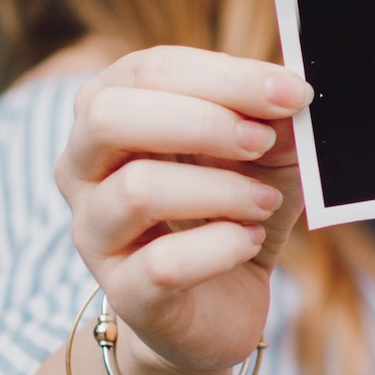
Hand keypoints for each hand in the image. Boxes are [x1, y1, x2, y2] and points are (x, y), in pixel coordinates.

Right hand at [55, 46, 312, 374]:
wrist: (220, 305)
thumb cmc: (233, 208)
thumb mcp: (265, 153)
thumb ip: (274, 118)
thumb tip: (292, 92)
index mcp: (110, 113)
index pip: (148, 70)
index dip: (226, 76)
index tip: (291, 92)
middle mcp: (83, 169)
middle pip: (111, 116)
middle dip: (203, 121)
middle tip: (262, 141)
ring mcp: (94, 234)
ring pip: (137, 190)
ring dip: (220, 189)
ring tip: (265, 202)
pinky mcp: (124, 294)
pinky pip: (163, 264)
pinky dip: (222, 247)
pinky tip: (249, 243)